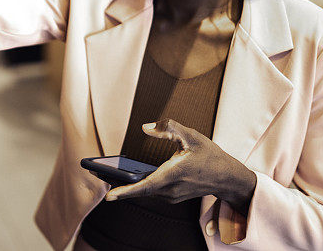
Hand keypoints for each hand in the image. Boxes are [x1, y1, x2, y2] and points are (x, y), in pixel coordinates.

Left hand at [104, 119, 256, 215]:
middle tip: (95, 173)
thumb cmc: (210, 155)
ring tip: (103, 173)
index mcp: (175, 174)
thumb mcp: (192, 135)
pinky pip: (150, 191)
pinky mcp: (172, 196)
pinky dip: (137, 185)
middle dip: (117, 183)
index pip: (146, 186)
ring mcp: (172, 195)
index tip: (109, 196)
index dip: (126, 191)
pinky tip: (125, 176)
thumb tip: (145, 127)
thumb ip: (169, 128)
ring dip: (125, 184)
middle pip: (139, 189)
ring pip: (144, 191)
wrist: (228, 177)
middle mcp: (171, 189)